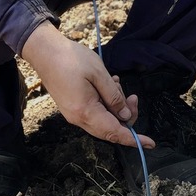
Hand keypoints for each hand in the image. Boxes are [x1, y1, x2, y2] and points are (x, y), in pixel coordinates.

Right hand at [20, 22, 154, 148]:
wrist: (45, 52)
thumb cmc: (72, 59)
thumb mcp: (99, 74)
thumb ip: (114, 97)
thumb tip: (125, 116)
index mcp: (86, 112)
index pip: (115, 133)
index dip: (134, 139)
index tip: (151, 143)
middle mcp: (78, 119)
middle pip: (110, 129)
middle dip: (126, 115)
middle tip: (133, 95)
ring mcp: (74, 114)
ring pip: (104, 120)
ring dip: (115, 105)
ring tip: (115, 82)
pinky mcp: (72, 107)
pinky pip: (95, 112)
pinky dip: (106, 102)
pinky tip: (107, 84)